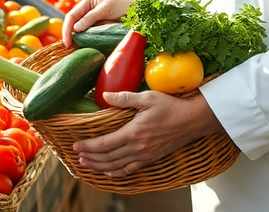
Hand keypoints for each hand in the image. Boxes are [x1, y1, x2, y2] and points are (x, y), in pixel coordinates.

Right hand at [62, 0, 134, 47]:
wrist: (137, 11)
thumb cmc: (122, 5)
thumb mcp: (105, 9)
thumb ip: (90, 18)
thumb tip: (75, 29)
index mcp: (87, 2)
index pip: (71, 16)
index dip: (67, 28)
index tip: (67, 41)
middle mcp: (88, 10)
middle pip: (74, 24)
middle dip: (70, 35)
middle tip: (69, 48)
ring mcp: (93, 20)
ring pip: (80, 31)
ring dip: (77, 39)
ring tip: (74, 49)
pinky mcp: (99, 28)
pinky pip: (89, 35)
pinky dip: (86, 41)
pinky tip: (84, 47)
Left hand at [74, 90, 221, 175]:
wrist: (192, 120)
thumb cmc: (171, 106)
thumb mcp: (148, 97)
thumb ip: (125, 97)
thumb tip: (105, 94)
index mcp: (134, 132)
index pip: (105, 143)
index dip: (89, 146)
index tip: (76, 146)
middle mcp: (138, 147)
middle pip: (108, 157)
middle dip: (90, 158)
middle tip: (77, 156)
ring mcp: (145, 155)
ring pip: (117, 166)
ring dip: (100, 166)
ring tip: (87, 165)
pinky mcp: (151, 158)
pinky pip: (131, 170)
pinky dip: (117, 173)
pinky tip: (109, 172)